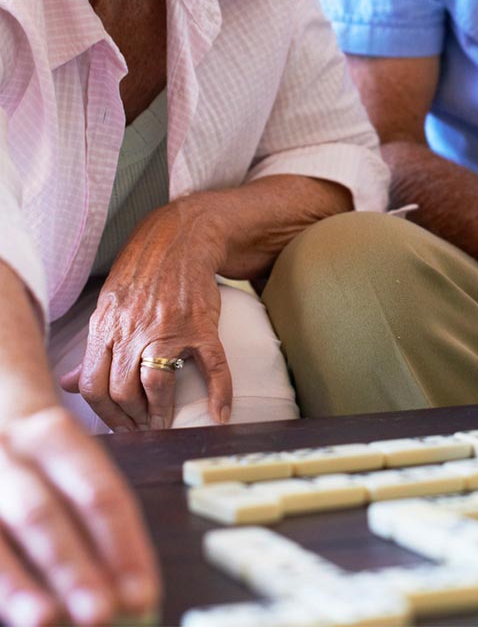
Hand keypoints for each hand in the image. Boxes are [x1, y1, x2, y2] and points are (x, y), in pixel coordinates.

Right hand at [0, 406, 158, 626]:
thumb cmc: (41, 466)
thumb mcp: (72, 469)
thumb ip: (100, 522)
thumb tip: (130, 593)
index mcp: (55, 435)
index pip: (99, 493)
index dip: (123, 546)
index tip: (142, 594)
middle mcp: (9, 452)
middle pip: (44, 514)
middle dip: (73, 569)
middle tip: (99, 613)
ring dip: (23, 585)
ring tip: (47, 620)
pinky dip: (1, 586)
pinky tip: (19, 615)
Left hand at [60, 200, 231, 431]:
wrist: (181, 237)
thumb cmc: (144, 270)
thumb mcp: (108, 305)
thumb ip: (92, 347)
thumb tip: (70, 383)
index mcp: (106, 326)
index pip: (93, 385)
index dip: (104, 414)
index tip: (118, 424)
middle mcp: (133, 329)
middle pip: (121, 390)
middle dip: (131, 418)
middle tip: (142, 427)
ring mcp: (168, 328)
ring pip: (155, 383)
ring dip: (159, 412)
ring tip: (165, 422)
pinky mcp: (200, 325)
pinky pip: (212, 365)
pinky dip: (219, 393)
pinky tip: (221, 413)